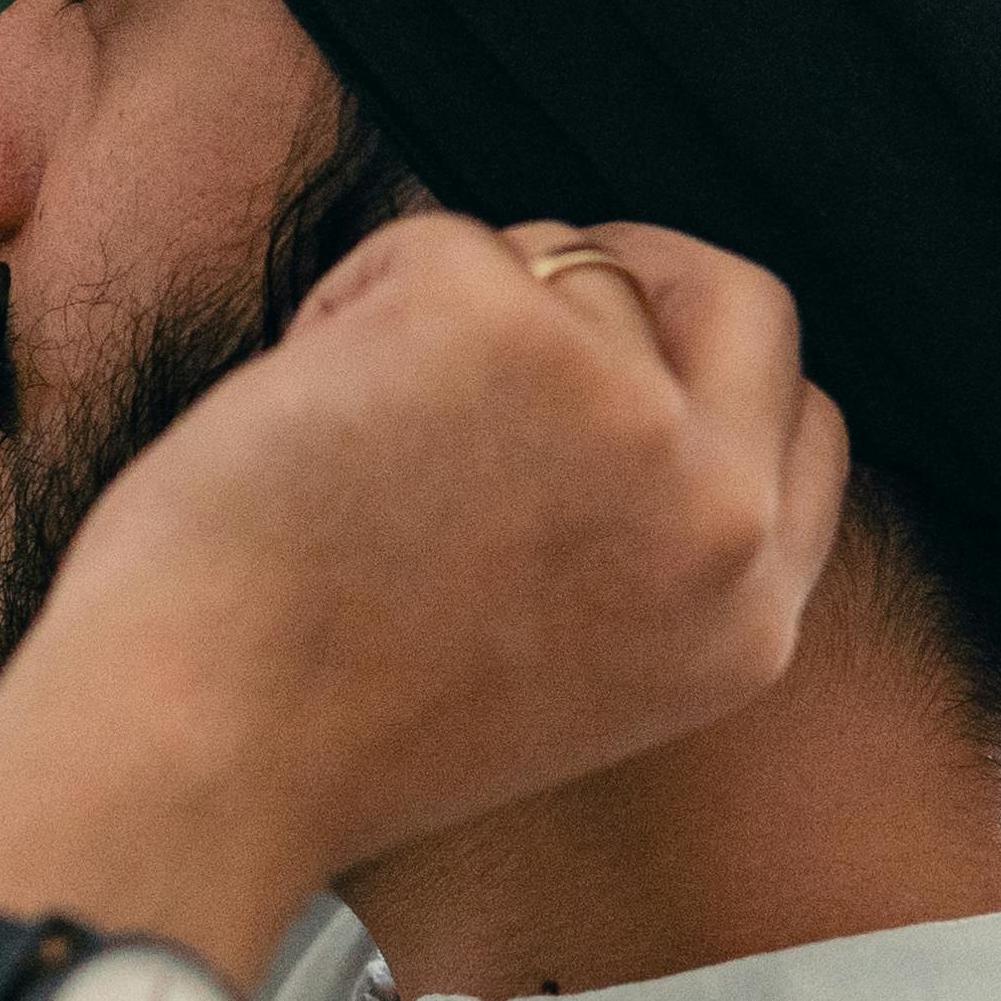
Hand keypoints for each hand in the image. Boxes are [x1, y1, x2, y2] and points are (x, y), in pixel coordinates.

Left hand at [0, 218, 853, 901]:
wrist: (198, 758)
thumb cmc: (318, 729)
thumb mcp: (566, 677)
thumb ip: (639, 552)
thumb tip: (621, 386)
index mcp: (747, 625)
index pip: (802, 425)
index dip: (700, 368)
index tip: (606, 362)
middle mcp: (722, 523)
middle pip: (740, 302)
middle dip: (635, 272)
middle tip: (508, 305)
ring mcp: (626, 419)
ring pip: (564, 265)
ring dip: (447, 315)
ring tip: (351, 445)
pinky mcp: (505, 332)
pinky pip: (442, 243)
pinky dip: (349, 301)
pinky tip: (298, 417)